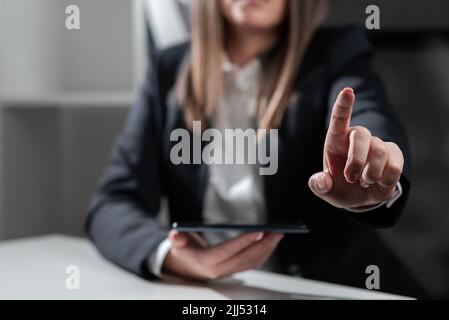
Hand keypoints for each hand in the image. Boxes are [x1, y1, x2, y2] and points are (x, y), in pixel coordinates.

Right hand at [161, 230, 282, 280]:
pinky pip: (253, 263)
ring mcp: (229, 271)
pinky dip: (265, 253)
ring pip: (252, 262)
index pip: (228, 251)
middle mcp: (219, 269)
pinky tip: (271, 241)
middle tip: (277, 231)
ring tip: (278, 234)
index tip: (258, 231)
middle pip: (245, 258)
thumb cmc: (183, 250)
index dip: (243, 241)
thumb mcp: (177, 244)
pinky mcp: (235, 269)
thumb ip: (177, 239)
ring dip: (267, 249)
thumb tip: (174, 234)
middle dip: (263, 245)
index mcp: (206, 261)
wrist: (185, 268)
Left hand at [308, 88, 403, 209]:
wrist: (363, 196)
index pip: (339, 119)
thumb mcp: (326, 190)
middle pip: (361, 134)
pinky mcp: (394, 153)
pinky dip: (385, 181)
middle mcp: (356, 137)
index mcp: (336, 140)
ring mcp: (376, 144)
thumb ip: (319, 186)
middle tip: (350, 179)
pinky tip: (379, 183)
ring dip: (370, 174)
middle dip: (356, 160)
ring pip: (379, 151)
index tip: (347, 91)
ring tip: (364, 182)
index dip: (343, 105)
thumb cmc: (340, 187)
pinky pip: (394, 165)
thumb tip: (321, 181)